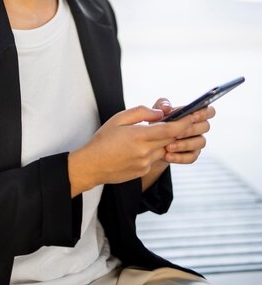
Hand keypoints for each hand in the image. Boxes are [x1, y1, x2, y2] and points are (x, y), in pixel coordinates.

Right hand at [68, 105, 197, 196]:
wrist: (91, 165)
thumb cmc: (103, 140)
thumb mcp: (119, 119)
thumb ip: (141, 112)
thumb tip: (160, 113)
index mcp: (139, 136)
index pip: (169, 129)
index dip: (184, 123)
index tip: (193, 116)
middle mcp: (145, 152)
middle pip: (171, 140)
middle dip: (179, 130)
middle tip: (186, 120)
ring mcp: (145, 164)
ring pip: (163, 149)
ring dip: (164, 141)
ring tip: (153, 132)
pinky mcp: (143, 171)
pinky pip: (155, 159)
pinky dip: (153, 150)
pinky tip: (139, 147)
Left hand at [153, 98, 215, 164]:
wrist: (153, 141)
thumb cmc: (159, 122)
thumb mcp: (158, 111)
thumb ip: (162, 105)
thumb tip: (167, 107)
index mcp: (194, 114)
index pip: (209, 111)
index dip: (204, 113)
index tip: (192, 115)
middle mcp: (199, 127)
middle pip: (205, 126)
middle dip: (191, 129)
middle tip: (176, 133)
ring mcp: (197, 142)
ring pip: (200, 142)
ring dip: (184, 144)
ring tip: (168, 146)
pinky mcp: (192, 155)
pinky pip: (192, 157)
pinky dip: (179, 157)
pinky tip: (167, 156)